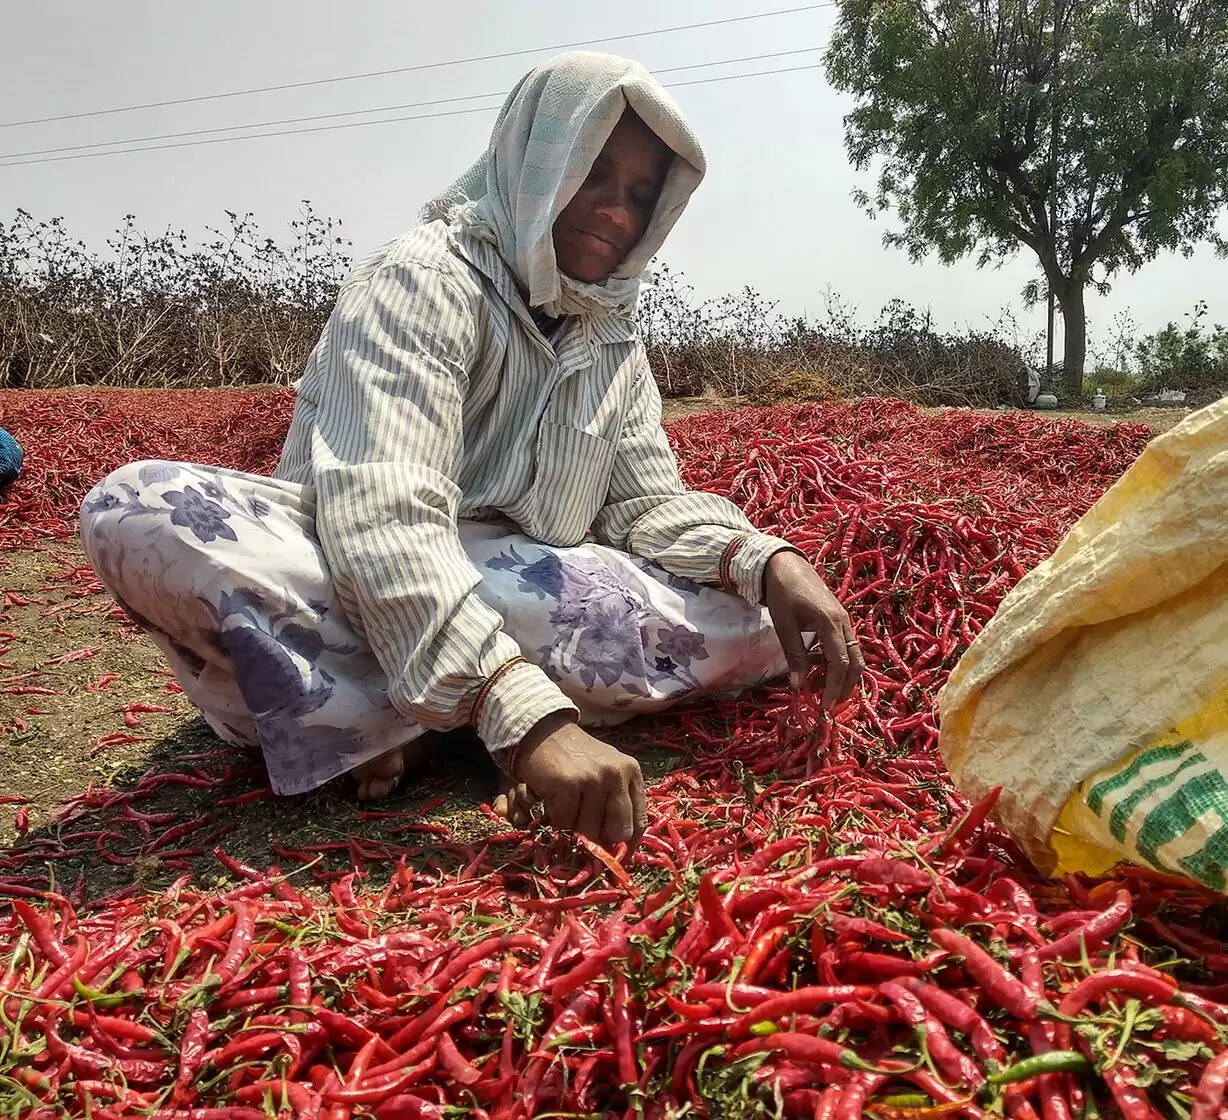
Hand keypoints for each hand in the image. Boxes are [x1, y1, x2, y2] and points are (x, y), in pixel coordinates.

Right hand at [513, 714, 647, 850]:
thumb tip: (617, 846)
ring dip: (574, 826)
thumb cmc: (575, 757)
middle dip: (601, 840)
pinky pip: (565, 821)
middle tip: (586, 835)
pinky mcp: (569, 785)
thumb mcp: (605, 771)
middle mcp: (617, 774)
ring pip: (589, 829)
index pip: (639, 821)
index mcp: (631, 772)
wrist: (543, 731)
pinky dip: (555, 818)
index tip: (618, 857)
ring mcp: (593, 779)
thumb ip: (616, 802)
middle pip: (618, 831)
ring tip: (567, 805)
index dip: (628, 845)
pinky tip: (553, 799)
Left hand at [764, 549, 865, 708]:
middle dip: (845, 687)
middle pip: (855, 662)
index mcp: (830, 622)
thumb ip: (795, 655)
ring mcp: (844, 620)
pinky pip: (845, 646)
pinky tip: (819, 670)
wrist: (786, 564)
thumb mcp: (784, 625)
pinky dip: (837, 662)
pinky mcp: (839, 619)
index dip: (834, 687)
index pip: (839, 662)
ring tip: (823, 692)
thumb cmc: (783, 592)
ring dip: (842, 676)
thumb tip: (798, 687)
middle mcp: (843, 622)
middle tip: (830, 706)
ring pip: (853, 655)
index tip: (825, 706)